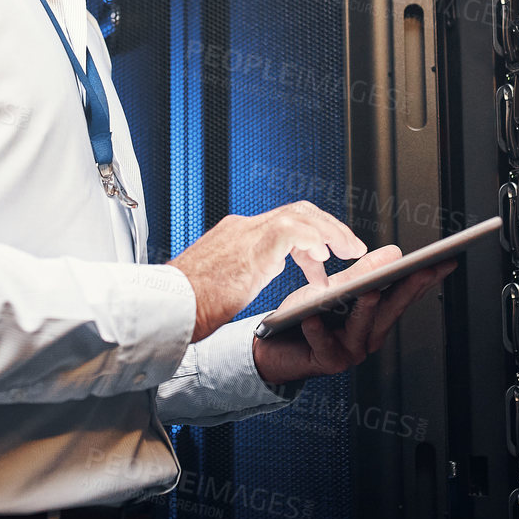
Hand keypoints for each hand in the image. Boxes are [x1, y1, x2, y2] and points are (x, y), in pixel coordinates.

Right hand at [169, 202, 366, 341]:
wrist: (167, 307)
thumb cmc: (187, 304)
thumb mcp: (220, 283)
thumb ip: (241, 270)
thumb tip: (259, 271)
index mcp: (235, 234)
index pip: (283, 223)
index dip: (311, 239)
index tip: (324, 260)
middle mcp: (242, 227)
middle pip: (298, 211)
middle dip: (329, 227)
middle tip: (350, 247)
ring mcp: (247, 233)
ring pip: (301, 215)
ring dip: (331, 233)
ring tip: (350, 251)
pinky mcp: (252, 246)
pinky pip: (293, 231)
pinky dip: (314, 240)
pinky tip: (326, 258)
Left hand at [251, 245, 456, 387]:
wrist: (274, 348)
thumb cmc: (306, 318)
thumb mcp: (337, 289)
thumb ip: (364, 273)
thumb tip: (395, 253)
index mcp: (376, 318)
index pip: (406, 294)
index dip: (426, 278)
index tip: (445, 260)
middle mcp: (369, 337)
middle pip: (392, 309)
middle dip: (409, 288)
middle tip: (423, 267)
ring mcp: (351, 351)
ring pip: (363, 328)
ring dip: (367, 310)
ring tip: (369, 290)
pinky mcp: (326, 362)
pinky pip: (325, 345)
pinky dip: (318, 331)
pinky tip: (312, 318)